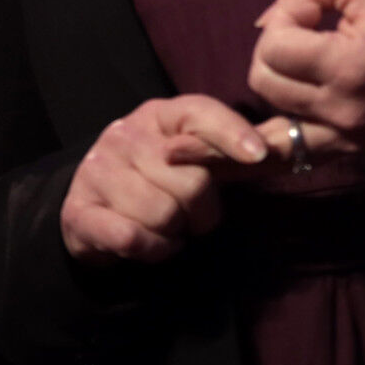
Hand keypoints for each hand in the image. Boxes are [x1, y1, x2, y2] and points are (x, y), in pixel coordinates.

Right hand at [60, 94, 272, 265]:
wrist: (90, 206)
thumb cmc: (156, 180)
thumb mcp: (193, 159)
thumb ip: (235, 155)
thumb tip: (286, 150)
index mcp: (159, 115)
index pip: (199, 113)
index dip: (232, 134)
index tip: (258, 156)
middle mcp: (125, 134)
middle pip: (191, 181)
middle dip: (202, 212)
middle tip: (191, 216)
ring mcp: (97, 170)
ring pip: (163, 214)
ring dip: (175, 233)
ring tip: (168, 228)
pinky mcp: (79, 210)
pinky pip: (132, 238)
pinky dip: (152, 251)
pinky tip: (151, 244)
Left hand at [246, 0, 364, 160]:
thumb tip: (262, 24)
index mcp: (348, 65)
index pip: (274, 49)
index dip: (283, 21)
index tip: (311, 13)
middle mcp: (343, 110)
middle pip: (265, 84)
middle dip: (273, 52)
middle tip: (303, 37)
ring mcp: (346, 136)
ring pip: (271, 118)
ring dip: (277, 86)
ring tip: (302, 66)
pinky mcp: (348, 149)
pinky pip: (292, 154)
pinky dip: (274, 140)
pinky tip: (261, 131)